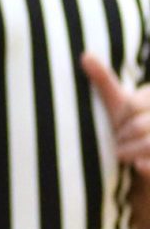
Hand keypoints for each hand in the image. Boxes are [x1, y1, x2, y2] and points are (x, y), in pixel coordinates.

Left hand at [82, 52, 149, 172]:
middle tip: (117, 141)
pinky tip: (137, 166)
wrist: (142, 173)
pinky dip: (144, 165)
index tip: (117, 123)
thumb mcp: (118, 107)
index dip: (120, 116)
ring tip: (121, 154)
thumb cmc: (130, 134)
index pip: (132, 104)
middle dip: (122, 135)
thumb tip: (85, 54)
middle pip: (140, 124)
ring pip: (148, 142)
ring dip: (128, 151)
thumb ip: (105, 81)